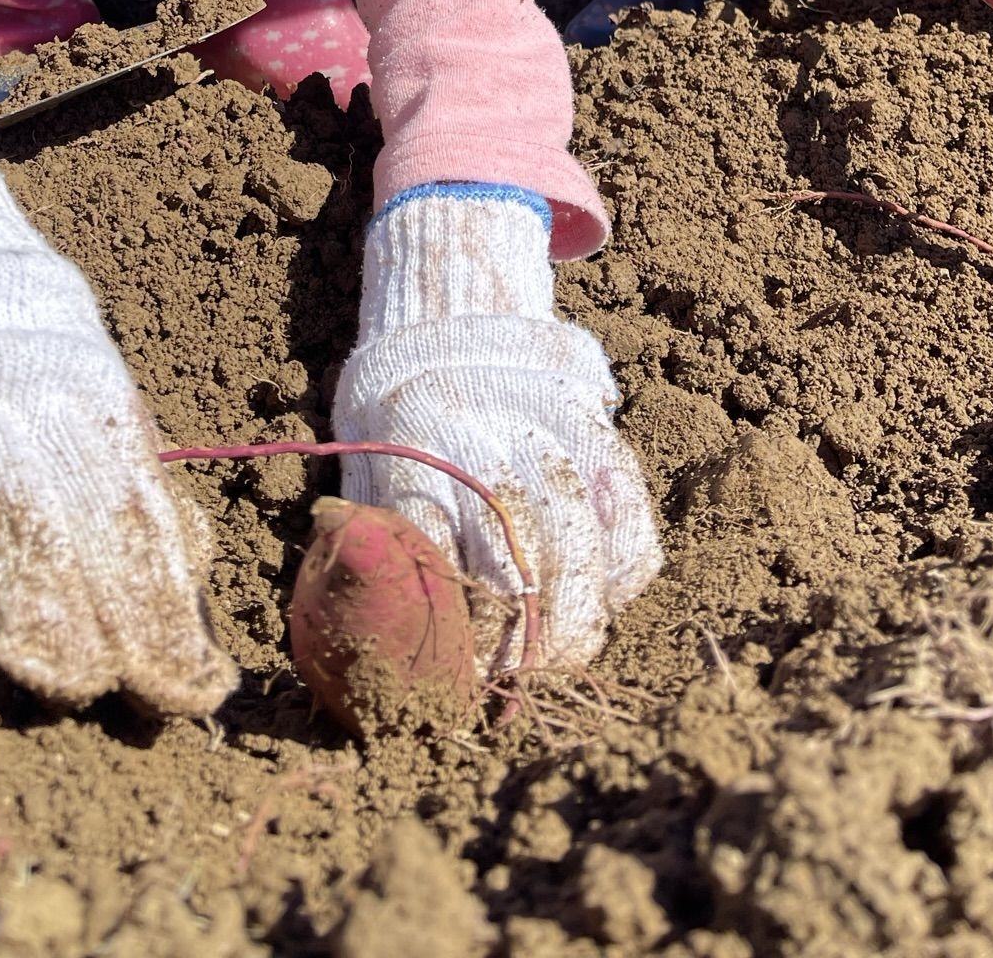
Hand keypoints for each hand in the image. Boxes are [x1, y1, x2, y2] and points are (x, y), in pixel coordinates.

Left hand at [333, 186, 662, 669]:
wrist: (449, 309)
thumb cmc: (394, 409)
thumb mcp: (362, 459)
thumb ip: (379, 536)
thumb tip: (384, 625)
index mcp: (413, 432)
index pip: (436, 546)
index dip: (454, 625)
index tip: (457, 678)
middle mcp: (486, 422)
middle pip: (521, 549)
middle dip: (526, 638)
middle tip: (515, 685)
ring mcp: (549, 417)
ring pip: (585, 535)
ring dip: (577, 616)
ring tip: (556, 660)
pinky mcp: (596, 419)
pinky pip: (629, 506)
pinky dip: (624, 568)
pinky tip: (603, 602)